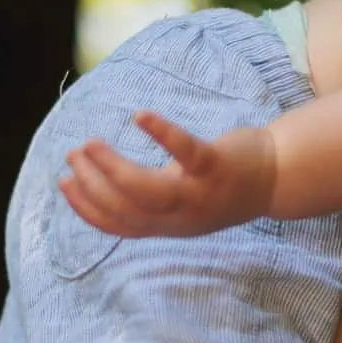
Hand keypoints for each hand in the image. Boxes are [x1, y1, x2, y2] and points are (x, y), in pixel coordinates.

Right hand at [59, 111, 276, 237]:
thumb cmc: (222, 184)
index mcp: (171, 226)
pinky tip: (139, 115)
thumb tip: (107, 185)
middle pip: (127, 209)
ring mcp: (200, 194)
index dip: (88, 210)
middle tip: (73, 155)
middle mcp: (183, 217)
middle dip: (93, 185)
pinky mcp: (216, 166)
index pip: (121, 227)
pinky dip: (161, 133)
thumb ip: (151, 199)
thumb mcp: (183, 199)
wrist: (278, 178)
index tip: (63, 183)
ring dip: (112, 167)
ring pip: (146, 189)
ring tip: (90, 144)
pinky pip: (184, 152)